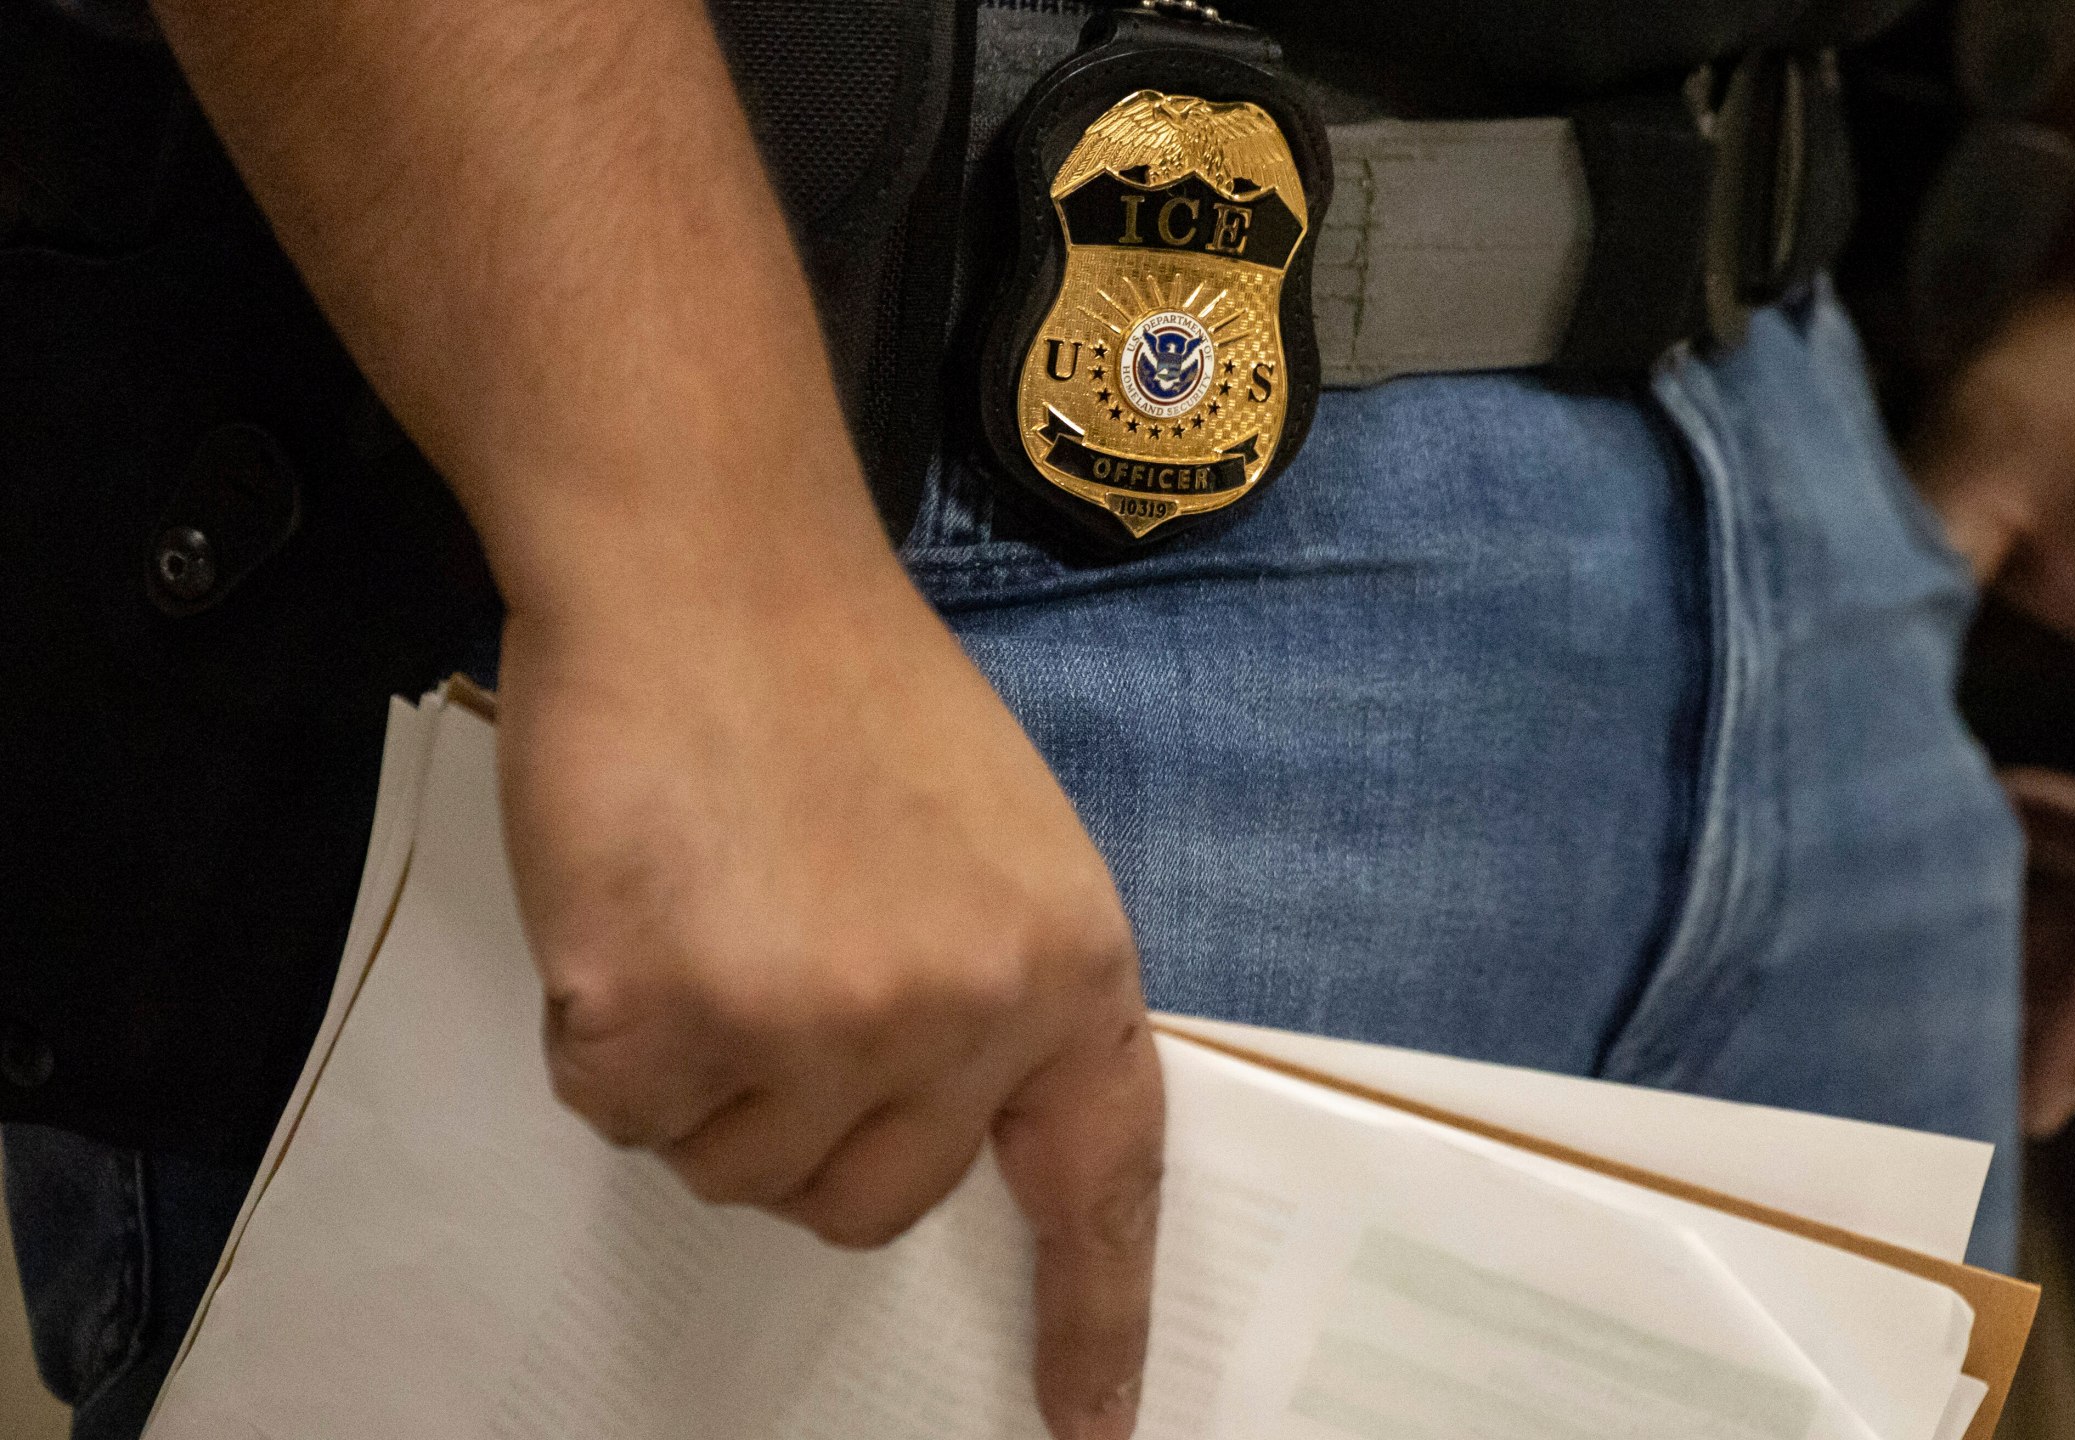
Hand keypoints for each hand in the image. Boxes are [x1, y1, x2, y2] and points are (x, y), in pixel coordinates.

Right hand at [494, 529, 1161, 1439]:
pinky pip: (621, 1113)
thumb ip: (992, 987)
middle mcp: (959, 1013)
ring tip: (709, 908)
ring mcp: (814, 1021)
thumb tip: (944, 1121)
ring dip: (701, 1072)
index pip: (1098, 1179)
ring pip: (731, 1169)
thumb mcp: (995, 840)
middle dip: (806, 1124)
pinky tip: (633, 904)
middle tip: (776, 966)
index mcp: (1066, 964)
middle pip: (863, 1204)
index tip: (1089, 1430)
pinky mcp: (665, 1015)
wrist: (708, 564)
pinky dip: (606, 1031)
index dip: (1093, 1318)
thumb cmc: (841, 685)